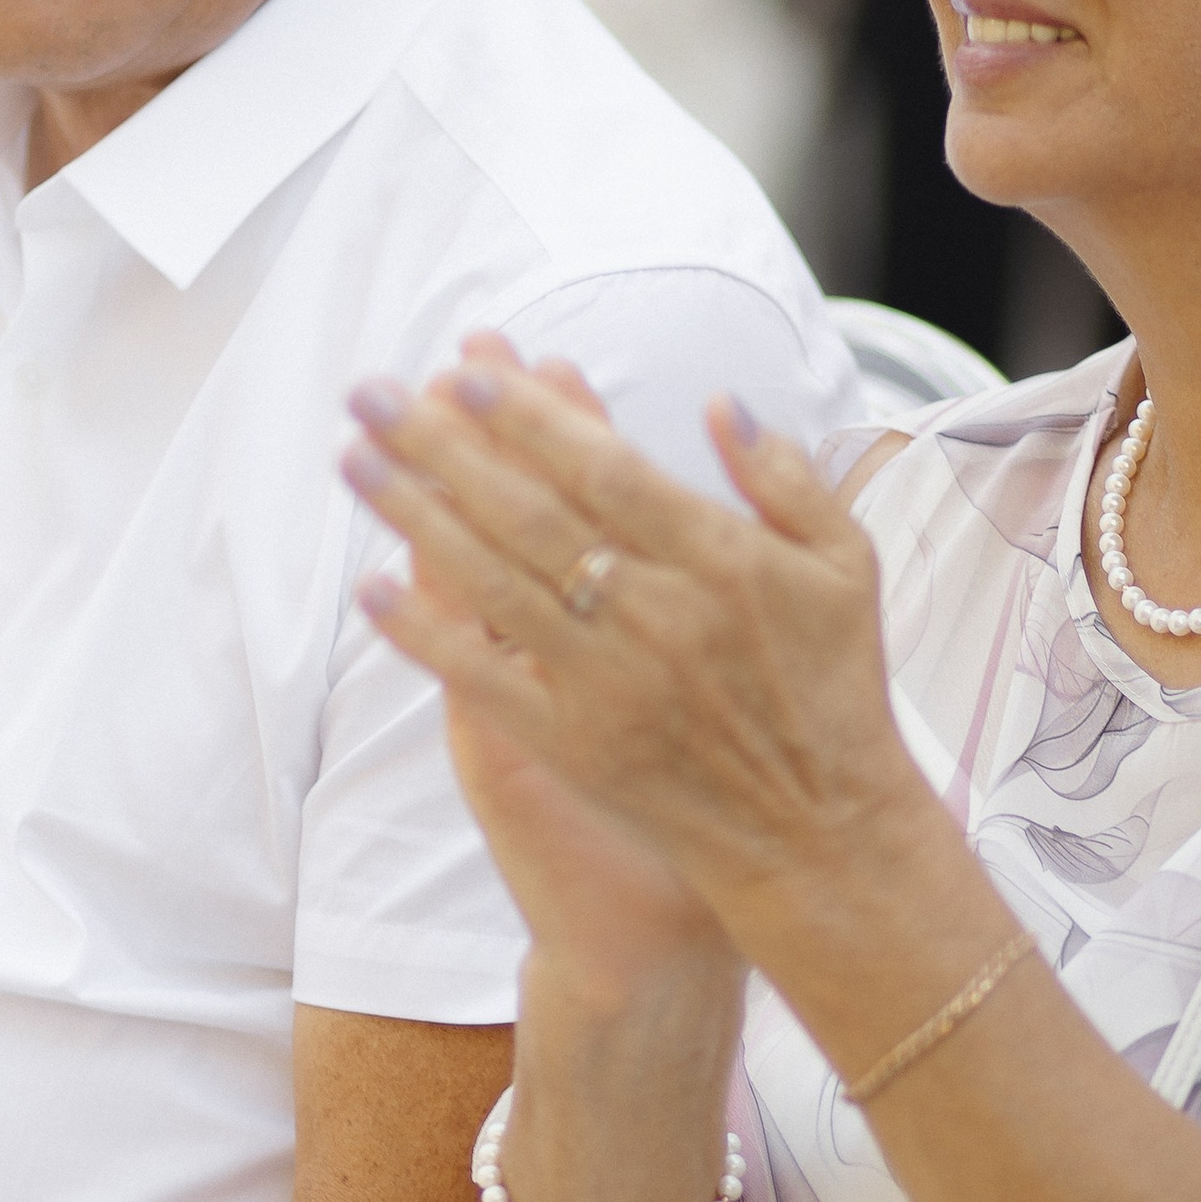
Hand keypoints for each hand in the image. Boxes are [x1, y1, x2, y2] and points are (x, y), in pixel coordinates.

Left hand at [344, 338, 939, 941]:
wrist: (820, 832)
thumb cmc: (835, 686)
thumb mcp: (845, 564)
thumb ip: (785, 478)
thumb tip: (719, 404)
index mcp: (719, 559)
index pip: (605, 470)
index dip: (532, 417)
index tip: (467, 369)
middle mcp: (657, 614)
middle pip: (528, 513)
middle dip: (442, 446)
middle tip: (373, 393)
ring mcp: (610, 683)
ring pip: (493, 584)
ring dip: (416, 519)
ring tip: (354, 461)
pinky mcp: (578, 745)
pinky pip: (488, 680)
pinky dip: (429, 636)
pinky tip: (374, 590)